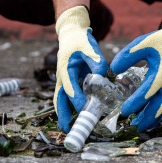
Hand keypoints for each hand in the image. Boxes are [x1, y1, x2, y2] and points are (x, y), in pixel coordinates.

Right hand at [54, 6, 107, 132]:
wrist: (72, 34)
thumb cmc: (81, 40)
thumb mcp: (90, 47)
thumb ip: (96, 61)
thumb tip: (102, 78)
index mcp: (65, 68)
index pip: (70, 88)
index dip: (77, 100)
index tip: (86, 110)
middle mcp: (62, 76)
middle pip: (60, 97)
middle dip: (63, 112)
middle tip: (67, 128)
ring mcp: (64, 78)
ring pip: (60, 98)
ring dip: (63, 112)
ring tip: (67, 126)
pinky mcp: (68, 79)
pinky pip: (66, 94)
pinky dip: (68, 105)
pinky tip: (74, 113)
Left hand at [110, 2, 161, 131]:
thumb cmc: (161, 41)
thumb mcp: (143, 43)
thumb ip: (128, 55)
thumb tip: (113, 70)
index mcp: (161, 73)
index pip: (147, 92)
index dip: (135, 103)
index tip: (124, 111)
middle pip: (159, 107)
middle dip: (146, 118)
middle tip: (133, 127)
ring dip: (154, 118)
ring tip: (141, 126)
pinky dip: (161, 113)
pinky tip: (153, 117)